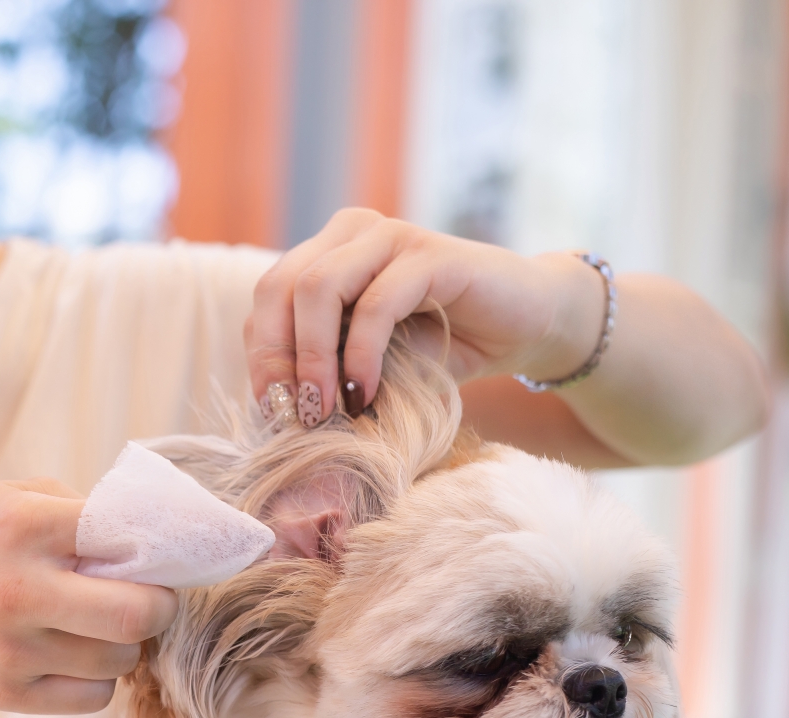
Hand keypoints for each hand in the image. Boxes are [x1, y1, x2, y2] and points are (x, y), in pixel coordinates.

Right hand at [0, 480, 178, 713]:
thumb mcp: (10, 499)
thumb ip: (78, 513)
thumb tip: (153, 542)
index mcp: (22, 525)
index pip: (127, 538)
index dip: (156, 551)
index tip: (157, 559)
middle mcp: (16, 588)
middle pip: (136, 614)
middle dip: (157, 608)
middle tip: (148, 602)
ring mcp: (7, 648)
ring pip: (119, 660)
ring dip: (122, 645)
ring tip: (96, 627)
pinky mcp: (1, 693)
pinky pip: (92, 697)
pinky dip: (95, 678)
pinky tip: (72, 656)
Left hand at [245, 209, 607, 421]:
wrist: (525, 328)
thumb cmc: (441, 348)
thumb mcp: (368, 362)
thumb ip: (322, 367)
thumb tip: (273, 411)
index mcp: (326, 251)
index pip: (267, 299)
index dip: (262, 356)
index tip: (275, 412)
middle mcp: (351, 232)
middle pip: (280, 288)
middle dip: (278, 359)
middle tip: (296, 414)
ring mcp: (389, 236)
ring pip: (318, 288)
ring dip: (313, 358)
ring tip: (325, 409)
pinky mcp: (429, 254)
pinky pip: (375, 304)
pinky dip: (361, 356)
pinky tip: (365, 393)